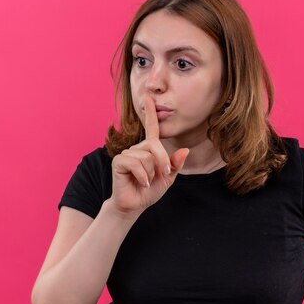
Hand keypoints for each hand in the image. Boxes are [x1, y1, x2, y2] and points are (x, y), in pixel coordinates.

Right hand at [109, 95, 189, 218]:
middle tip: (163, 174)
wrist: (135, 205)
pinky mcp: (118, 161)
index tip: (149, 98)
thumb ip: (175, 164)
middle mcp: (137, 148)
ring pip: (146, 156)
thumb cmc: (150, 190)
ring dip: (150, 173)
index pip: (151, 128)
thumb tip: (185, 150)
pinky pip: (136, 163)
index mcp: (149, 149)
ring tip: (146, 181)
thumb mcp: (168, 178)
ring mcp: (127, 154)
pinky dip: (142, 176)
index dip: (150, 113)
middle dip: (162, 161)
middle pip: (154, 145)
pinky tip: (141, 182)